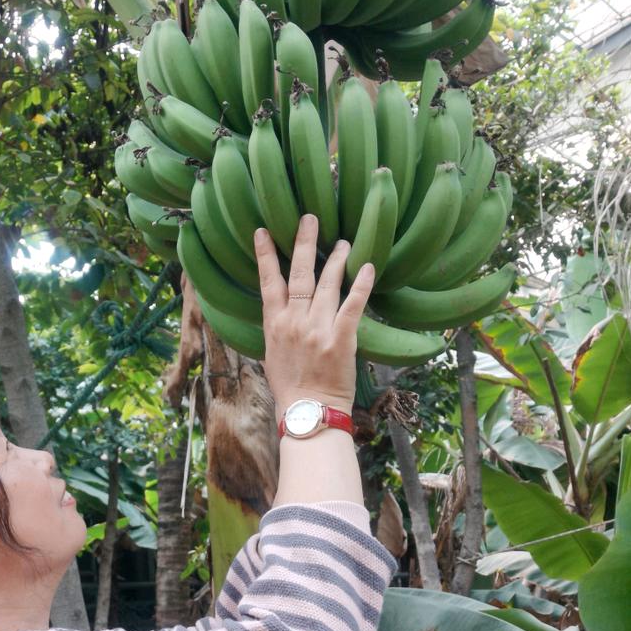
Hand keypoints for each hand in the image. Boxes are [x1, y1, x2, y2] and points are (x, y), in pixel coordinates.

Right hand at [253, 215, 373, 418]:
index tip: (263, 232)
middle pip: (299, 274)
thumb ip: (278, 328)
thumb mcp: (272, 354)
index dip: (266, 255)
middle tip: (310, 218)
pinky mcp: (341, 338)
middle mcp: (294, 321)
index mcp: (274, 324)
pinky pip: (352, 305)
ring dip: (336, 259)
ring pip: (327, 283)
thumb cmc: (290, 387)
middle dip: (305, 243)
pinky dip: (360, 284)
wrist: (308, 411)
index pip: (267, 282)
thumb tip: (280, 311)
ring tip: (343, 241)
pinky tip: (368, 266)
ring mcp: (317, 328)